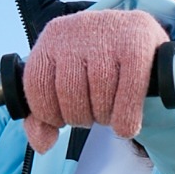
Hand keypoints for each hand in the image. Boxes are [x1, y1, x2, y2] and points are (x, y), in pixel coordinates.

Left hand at [19, 8, 171, 152]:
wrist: (138, 32)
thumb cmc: (94, 61)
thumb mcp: (63, 80)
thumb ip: (44, 116)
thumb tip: (42, 144)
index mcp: (52, 37)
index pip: (36, 84)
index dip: (48, 113)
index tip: (61, 118)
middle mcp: (78, 29)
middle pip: (69, 91)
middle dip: (80, 116)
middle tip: (91, 115)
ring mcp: (109, 33)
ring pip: (100, 93)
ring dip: (104, 117)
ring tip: (108, 113)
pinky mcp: (138, 42)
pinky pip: (129, 91)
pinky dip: (125, 117)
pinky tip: (125, 124)